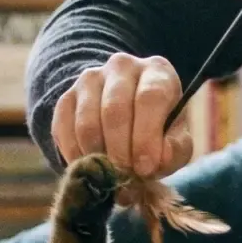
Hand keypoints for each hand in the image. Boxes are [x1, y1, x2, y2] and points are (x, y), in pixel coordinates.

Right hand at [50, 53, 193, 178]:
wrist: (127, 115)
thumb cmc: (159, 129)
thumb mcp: (176, 139)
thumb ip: (174, 151)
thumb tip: (157, 160)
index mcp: (157, 71)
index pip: (149, 97)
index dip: (146, 136)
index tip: (145, 167)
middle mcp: (122, 66)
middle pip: (115, 109)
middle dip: (120, 151)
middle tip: (125, 176)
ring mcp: (90, 78)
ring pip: (87, 121)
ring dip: (97, 155)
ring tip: (109, 174)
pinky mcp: (66, 96)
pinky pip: (64, 128)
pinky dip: (75, 154)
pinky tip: (90, 166)